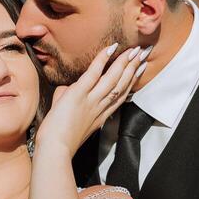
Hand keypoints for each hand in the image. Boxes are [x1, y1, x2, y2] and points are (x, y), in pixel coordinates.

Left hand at [35, 43, 150, 155]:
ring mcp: (90, 101)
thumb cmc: (58, 138)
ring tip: (134, 50)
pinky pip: (93, 74)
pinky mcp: (78, 95)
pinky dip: (102, 60)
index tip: (139, 69)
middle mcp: (99, 108)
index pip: (120, 95)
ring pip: (113, 79)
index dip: (131, 81)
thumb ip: (67, 99)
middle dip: (133, 68)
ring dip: (125, 62)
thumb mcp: (67, 116)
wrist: (55, 149)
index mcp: (100, 116)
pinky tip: (111, 48)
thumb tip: (65, 88)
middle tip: (143, 54)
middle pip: (121, 85)